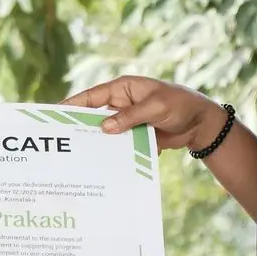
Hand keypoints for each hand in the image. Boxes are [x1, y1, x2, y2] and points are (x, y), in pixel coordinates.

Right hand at [64, 75, 224, 152]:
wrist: (201, 125)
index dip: (73, 104)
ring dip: (96, 143)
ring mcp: (127, 122)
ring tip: (77, 156)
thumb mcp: (156, 107)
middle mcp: (121, 104)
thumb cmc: (180, 105)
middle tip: (62, 139)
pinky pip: (119, 145)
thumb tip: (104, 128)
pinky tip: (101, 166)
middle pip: (94, 115)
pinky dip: (112, 153)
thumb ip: (130, 117)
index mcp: (123, 89)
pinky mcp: (135, 137)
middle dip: (80, 126)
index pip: (92, 96)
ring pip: (106, 133)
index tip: (55, 113)